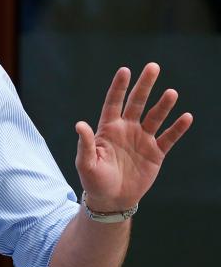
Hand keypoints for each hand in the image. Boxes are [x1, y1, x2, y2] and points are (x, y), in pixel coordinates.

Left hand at [75, 63, 192, 211]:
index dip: (119, 87)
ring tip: (171, 92)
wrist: (112, 200)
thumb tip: (80, 124)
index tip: (125, 70)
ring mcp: (142, 139)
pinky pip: (169, 137)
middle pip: (137, 103)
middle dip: (145, 85)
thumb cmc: (94, 181)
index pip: (114, 102)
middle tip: (153, 67)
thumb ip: (85, 144)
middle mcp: (127, 129)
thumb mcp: (86, 163)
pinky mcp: (156, 153)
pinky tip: (186, 117)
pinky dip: (177, 128)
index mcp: (108, 129)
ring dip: (163, 105)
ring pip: (155, 117)